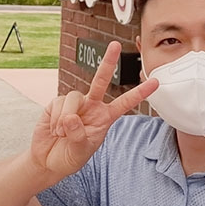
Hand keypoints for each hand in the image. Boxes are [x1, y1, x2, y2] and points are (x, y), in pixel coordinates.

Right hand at [29, 41, 158, 181]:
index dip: (140, 93)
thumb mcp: (80, 152)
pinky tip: (54, 130)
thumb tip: (71, 117)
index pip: (125, 103)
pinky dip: (56, 119)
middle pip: (100, 80)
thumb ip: (78, 136)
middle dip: (108, 62)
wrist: (49, 161)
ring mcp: (75, 103)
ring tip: (62, 133)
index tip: (156, 82)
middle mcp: (92, 106)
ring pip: (74, 97)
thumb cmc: (69, 157)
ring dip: (66, 118)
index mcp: (105, 117)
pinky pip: (59, 103)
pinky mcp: (57, 103)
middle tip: (116, 45)